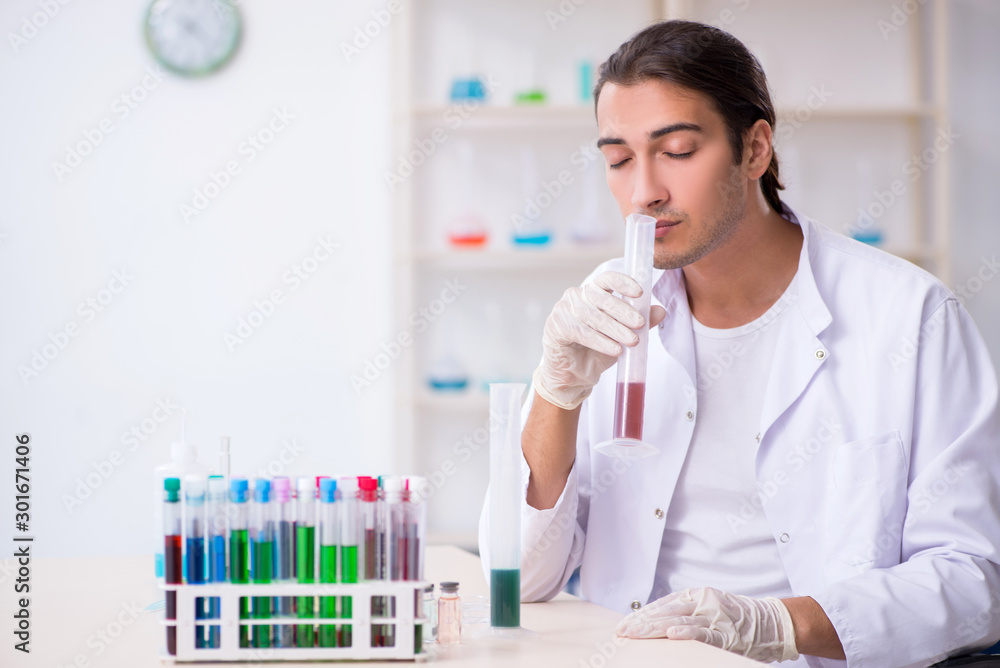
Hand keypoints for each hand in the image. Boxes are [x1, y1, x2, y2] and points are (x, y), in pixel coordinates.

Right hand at [533, 271, 665, 409]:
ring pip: (593, 316)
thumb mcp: (622, 336)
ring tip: (632, 341)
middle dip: (623, 311)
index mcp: (593, 292)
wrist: (575, 376)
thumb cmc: (596, 351)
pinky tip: (615, 349)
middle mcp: (576, 296)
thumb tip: (661, 311)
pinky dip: (601, 341)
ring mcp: (563, 309)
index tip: (639, 293)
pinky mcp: (556, 326)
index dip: (623, 282)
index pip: (607, 279)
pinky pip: (581, 332)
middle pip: (601, 298)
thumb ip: (640, 322)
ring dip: (615, 329)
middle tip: (640, 324)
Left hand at [614, 587, 798, 662]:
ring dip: (654, 629)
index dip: (642, 615)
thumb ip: (687, 613)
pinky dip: (687, 633)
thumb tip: (659, 623)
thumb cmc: (740, 618)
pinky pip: (704, 633)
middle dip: (641, 623)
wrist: (774, 621)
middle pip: (665, 612)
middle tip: (620, 631)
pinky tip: (671, 634)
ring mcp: (715, 616)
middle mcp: (703, 602)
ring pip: (679, 621)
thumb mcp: (710, 608)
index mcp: (696, 595)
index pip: (662, 605)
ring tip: (634, 633)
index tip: (624, 624)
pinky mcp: (727, 631)